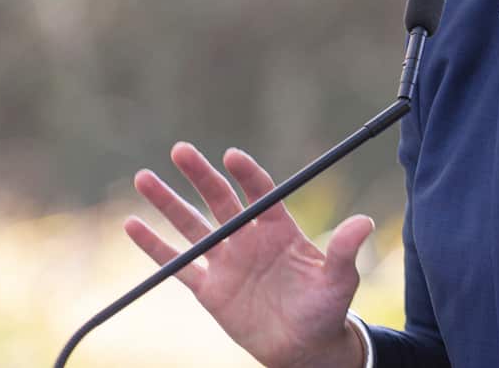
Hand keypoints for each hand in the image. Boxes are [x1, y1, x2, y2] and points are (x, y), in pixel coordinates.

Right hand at [124, 142, 372, 367]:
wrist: (304, 348)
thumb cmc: (326, 309)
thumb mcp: (340, 280)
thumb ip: (346, 250)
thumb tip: (365, 222)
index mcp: (280, 229)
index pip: (260, 191)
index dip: (246, 173)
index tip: (231, 156)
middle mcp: (249, 238)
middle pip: (219, 199)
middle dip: (200, 175)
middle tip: (180, 151)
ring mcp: (227, 262)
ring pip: (192, 226)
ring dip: (168, 203)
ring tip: (144, 178)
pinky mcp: (209, 289)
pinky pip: (177, 264)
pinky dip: (155, 247)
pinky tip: (133, 225)